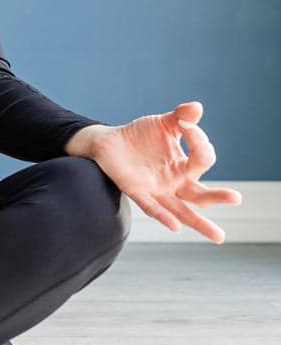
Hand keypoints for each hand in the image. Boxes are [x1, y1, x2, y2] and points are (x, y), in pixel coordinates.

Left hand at [81, 101, 241, 242]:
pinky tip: (175, 226)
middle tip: (236, 198)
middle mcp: (175, 182)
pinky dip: (164, 217)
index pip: (202, 159)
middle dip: (218, 197)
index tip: (186, 123)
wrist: (109, 142)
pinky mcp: (137, 192)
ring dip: (199, 222)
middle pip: (201, 195)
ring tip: (219, 236)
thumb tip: (197, 107)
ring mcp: (158, 190)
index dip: (199, 140)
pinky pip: (153, 208)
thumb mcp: (162, 123)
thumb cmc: (140, 135)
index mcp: (184, 166)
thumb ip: (180, 117)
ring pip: (182, 210)